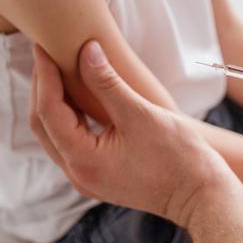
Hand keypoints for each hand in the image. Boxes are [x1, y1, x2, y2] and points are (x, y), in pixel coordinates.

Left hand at [29, 40, 232, 226]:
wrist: (201, 195)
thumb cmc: (178, 156)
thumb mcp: (140, 113)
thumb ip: (107, 82)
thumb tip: (87, 50)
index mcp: (83, 160)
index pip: (48, 111)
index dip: (44, 75)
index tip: (43, 47)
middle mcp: (77, 174)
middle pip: (43, 125)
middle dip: (42, 86)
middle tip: (46, 53)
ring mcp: (87, 178)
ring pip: (54, 134)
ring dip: (53, 101)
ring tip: (58, 69)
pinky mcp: (98, 175)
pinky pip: (70, 142)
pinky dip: (68, 116)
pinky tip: (77, 96)